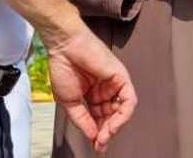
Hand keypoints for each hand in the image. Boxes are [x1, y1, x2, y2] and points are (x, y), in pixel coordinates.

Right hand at [45, 26, 136, 153]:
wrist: (64, 47)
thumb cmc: (63, 67)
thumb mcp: (70, 102)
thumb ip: (83, 120)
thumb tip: (93, 136)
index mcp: (93, 95)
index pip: (100, 118)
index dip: (98, 133)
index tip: (96, 146)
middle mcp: (106, 91)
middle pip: (112, 117)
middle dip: (106, 132)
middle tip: (100, 144)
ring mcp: (114, 84)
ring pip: (122, 112)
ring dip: (114, 127)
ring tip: (104, 137)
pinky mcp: (121, 78)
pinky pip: (129, 101)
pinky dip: (123, 116)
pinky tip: (112, 125)